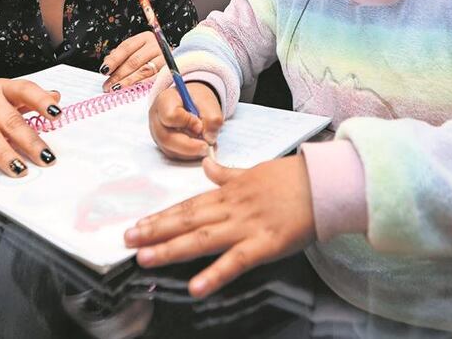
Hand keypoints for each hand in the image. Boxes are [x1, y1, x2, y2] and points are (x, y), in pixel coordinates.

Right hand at [0, 79, 61, 182]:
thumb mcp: (1, 94)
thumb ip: (27, 98)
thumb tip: (56, 97)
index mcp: (0, 90)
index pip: (24, 90)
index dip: (41, 101)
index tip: (56, 114)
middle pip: (8, 120)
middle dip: (29, 140)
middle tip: (46, 158)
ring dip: (2, 153)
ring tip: (18, 169)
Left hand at [100, 31, 163, 91]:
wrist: (173, 59)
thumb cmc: (149, 56)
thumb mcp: (135, 50)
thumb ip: (121, 56)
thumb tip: (107, 65)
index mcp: (145, 38)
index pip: (126, 48)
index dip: (114, 59)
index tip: (104, 70)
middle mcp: (155, 46)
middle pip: (134, 61)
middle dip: (118, 75)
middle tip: (107, 85)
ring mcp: (164, 59)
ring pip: (143, 71)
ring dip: (127, 82)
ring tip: (116, 89)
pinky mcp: (169, 71)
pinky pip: (153, 80)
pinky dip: (141, 86)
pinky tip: (131, 91)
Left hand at [123, 156, 315, 296]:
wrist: (324, 183)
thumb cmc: (293, 178)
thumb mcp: (255, 170)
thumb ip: (228, 173)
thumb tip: (207, 164)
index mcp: (229, 193)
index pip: (189, 205)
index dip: (162, 216)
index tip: (138, 223)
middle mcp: (231, 208)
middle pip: (187, 220)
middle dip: (155, 231)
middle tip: (127, 240)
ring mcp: (246, 226)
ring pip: (202, 238)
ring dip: (171, 248)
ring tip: (145, 258)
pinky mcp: (265, 244)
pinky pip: (236, 261)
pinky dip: (215, 275)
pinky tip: (195, 287)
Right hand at [149, 81, 222, 158]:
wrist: (191, 102)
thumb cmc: (196, 100)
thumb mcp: (208, 102)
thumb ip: (212, 118)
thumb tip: (209, 138)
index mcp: (164, 101)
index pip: (171, 116)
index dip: (187, 123)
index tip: (200, 125)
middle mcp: (156, 119)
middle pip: (166, 138)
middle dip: (189, 146)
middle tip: (206, 147)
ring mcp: (157, 134)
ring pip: (170, 150)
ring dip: (190, 152)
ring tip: (205, 146)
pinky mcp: (163, 145)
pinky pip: (174, 154)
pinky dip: (189, 155)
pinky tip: (199, 148)